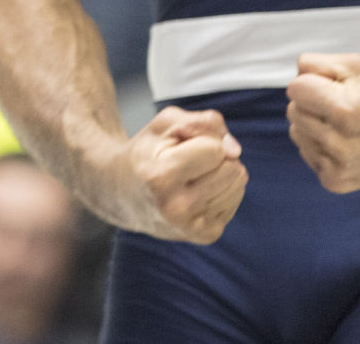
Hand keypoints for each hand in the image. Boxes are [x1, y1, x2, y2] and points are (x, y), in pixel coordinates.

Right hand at [112, 106, 246, 243]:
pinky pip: (236, 198)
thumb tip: (236, 151)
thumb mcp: (165, 123)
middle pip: (231, 168)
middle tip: (187, 160)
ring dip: (220, 171)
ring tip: (191, 175)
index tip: (181, 145)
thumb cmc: (147, 152)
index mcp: (160, 177)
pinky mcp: (206, 236)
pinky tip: (197, 190)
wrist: (122, 194)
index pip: (215, 150)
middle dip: (216, 155)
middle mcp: (176, 208)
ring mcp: (191, 227)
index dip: (203, 139)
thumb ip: (204, 123)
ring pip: (238, 183)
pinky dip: (221, 188)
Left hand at [286, 54, 359, 192]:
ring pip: (296, 133)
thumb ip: (320, 64)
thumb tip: (295, 72)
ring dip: (312, 123)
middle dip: (311, 101)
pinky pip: (306, 153)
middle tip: (340, 102)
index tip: (330, 84)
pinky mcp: (337, 182)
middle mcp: (341, 143)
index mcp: (346, 110)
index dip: (310, 81)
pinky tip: (344, 140)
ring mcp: (339, 167)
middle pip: (293, 111)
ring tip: (343, 122)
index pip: (296, 89)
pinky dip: (319, 144)